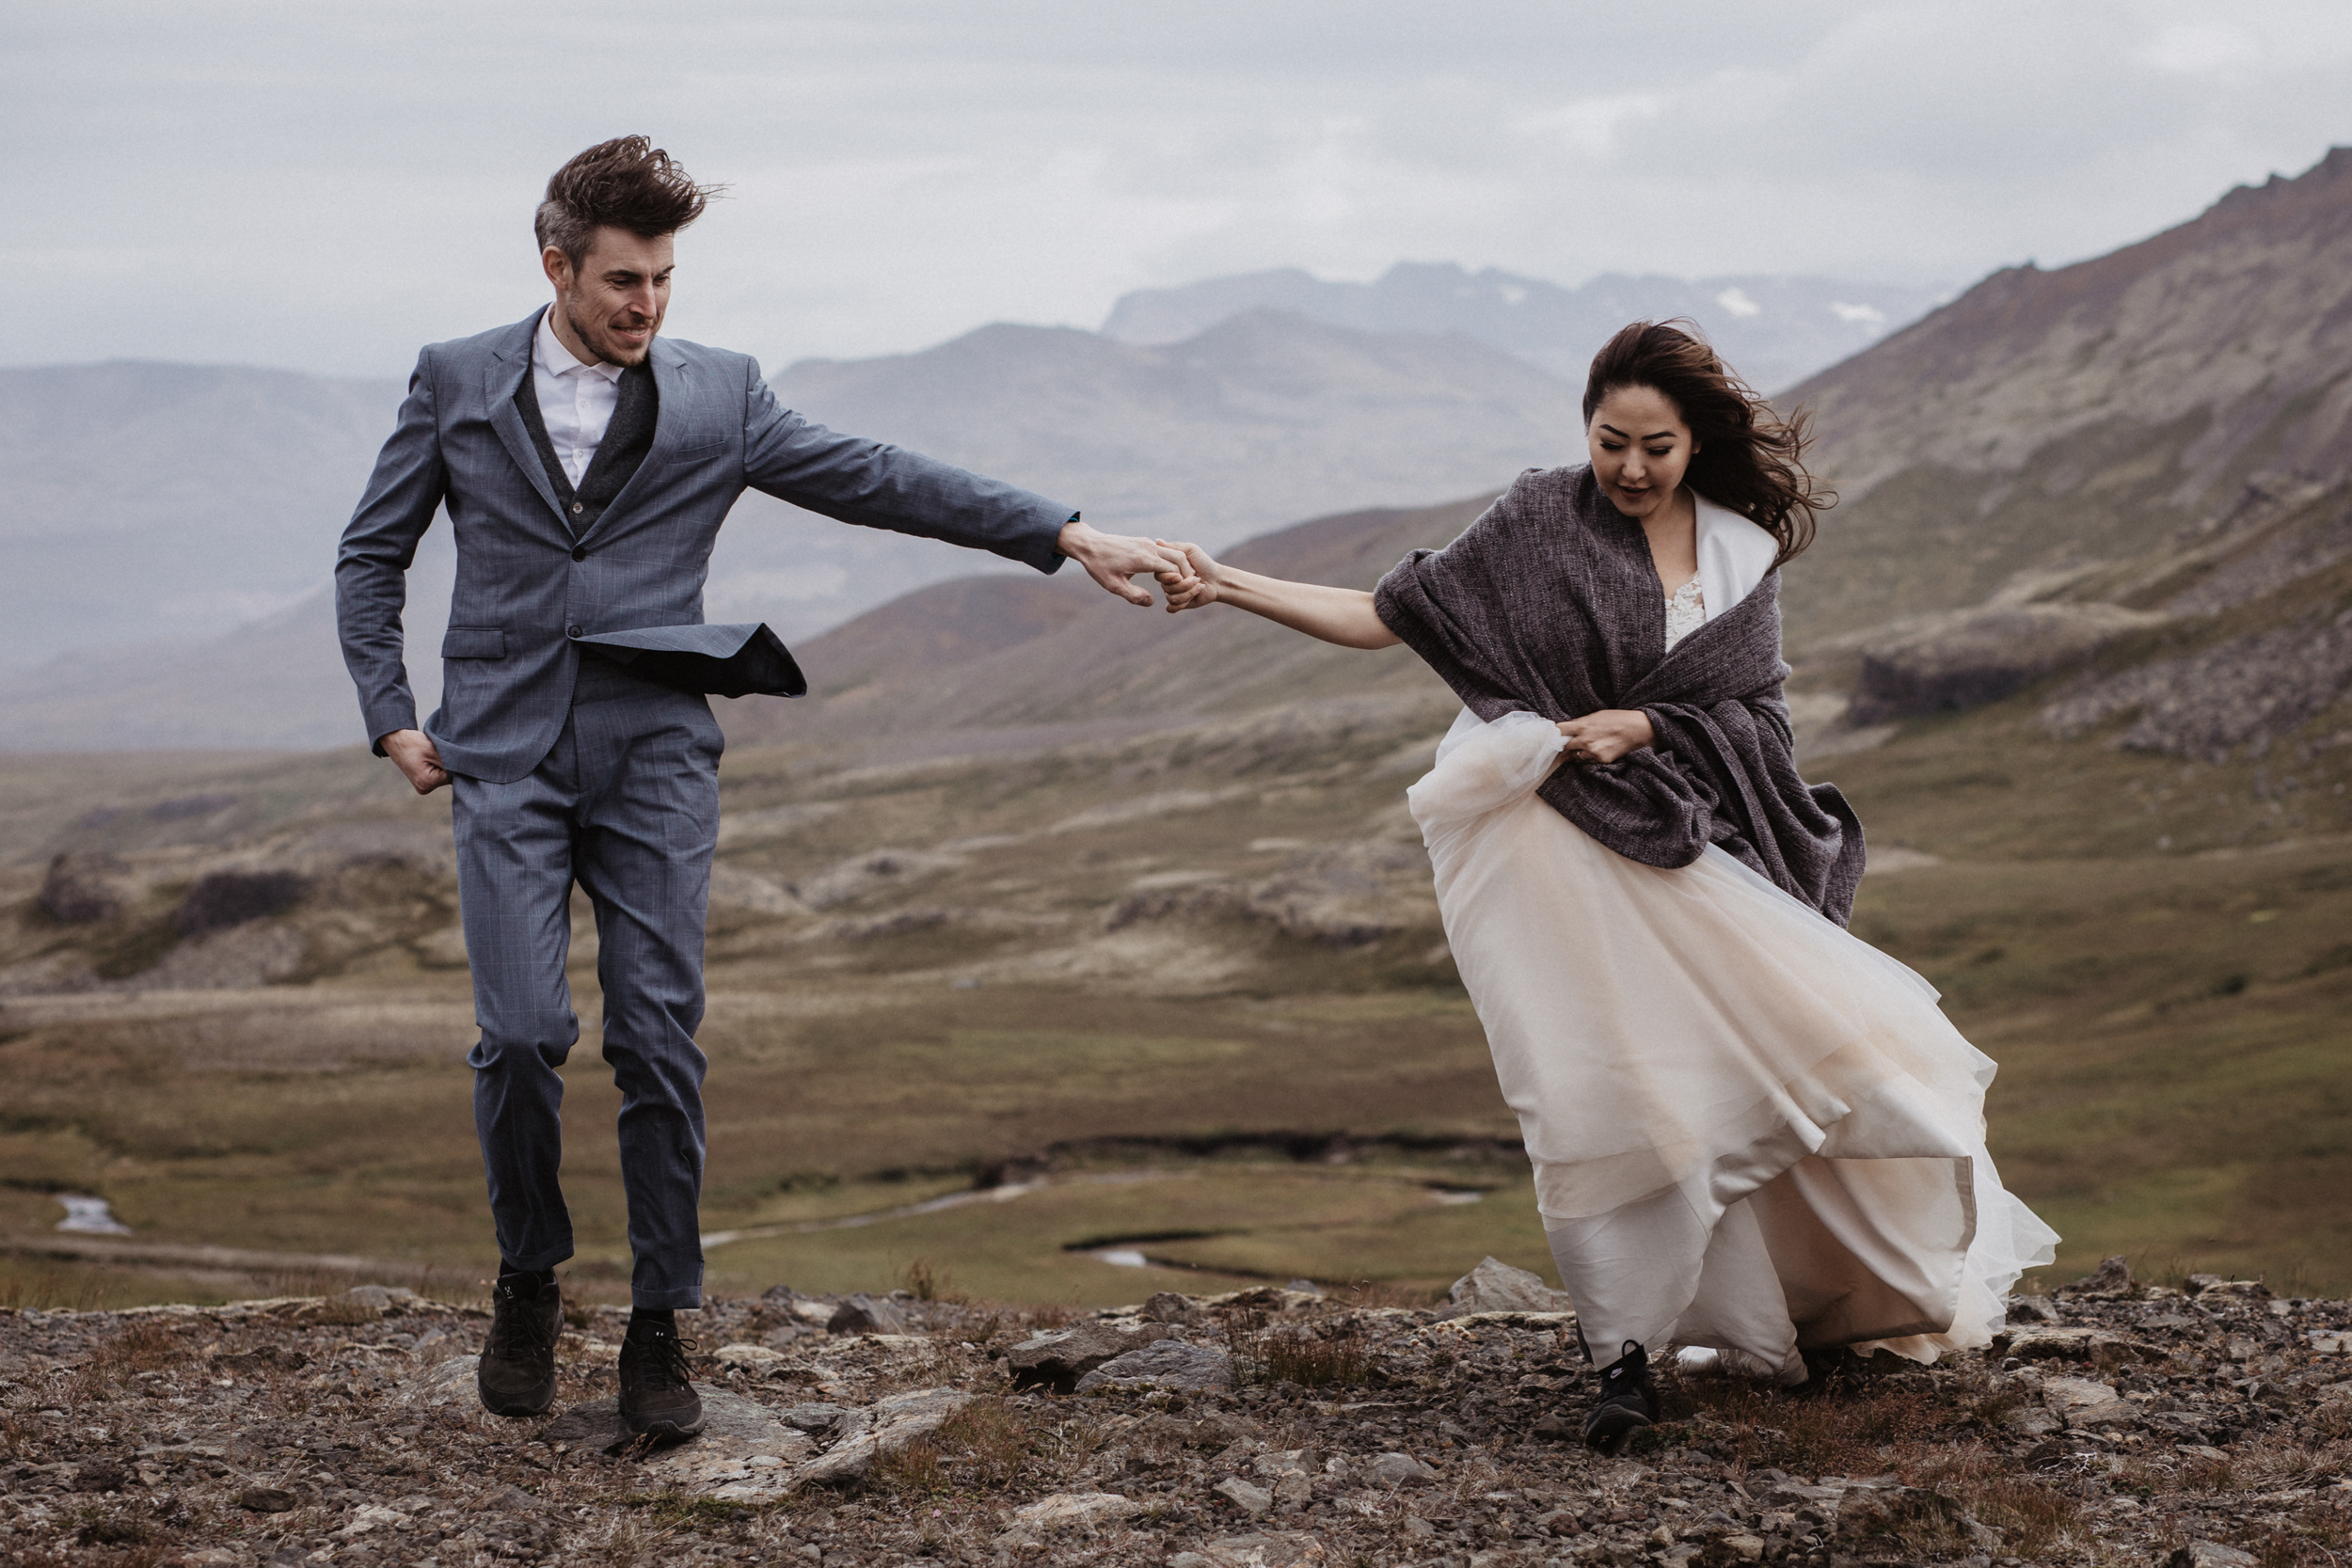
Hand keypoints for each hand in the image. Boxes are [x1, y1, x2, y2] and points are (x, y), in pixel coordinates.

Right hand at [381, 729, 449, 793]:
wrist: (395, 740)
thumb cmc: (413, 743)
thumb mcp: (434, 749)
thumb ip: (451, 761)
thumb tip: (467, 769)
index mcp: (426, 782)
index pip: (454, 776)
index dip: (455, 763)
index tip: (448, 752)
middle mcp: (424, 788)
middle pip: (449, 778)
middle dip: (449, 765)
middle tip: (440, 752)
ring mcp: (423, 787)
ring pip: (444, 777)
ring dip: (443, 766)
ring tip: (433, 755)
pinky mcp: (423, 783)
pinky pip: (437, 776)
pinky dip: (438, 767)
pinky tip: (431, 759)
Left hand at [1058, 518, 1184, 606]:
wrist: (1089, 544)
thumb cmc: (1099, 565)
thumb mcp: (1113, 585)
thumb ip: (1134, 595)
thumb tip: (1152, 602)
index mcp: (1144, 559)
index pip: (1174, 570)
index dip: (1181, 583)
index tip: (1180, 594)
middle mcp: (1149, 548)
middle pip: (1180, 558)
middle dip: (1187, 573)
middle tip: (1189, 588)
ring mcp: (1148, 543)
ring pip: (1174, 552)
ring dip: (1180, 567)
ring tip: (1179, 583)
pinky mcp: (1144, 542)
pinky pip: (1165, 551)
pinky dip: (1172, 562)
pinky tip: (1167, 575)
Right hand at [1154, 540, 1219, 612]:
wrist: (1217, 580)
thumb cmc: (1204, 563)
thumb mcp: (1191, 550)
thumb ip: (1174, 546)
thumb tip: (1157, 540)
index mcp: (1168, 569)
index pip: (1159, 575)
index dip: (1171, 575)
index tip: (1184, 572)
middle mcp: (1168, 581)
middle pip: (1165, 587)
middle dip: (1184, 584)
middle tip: (1197, 578)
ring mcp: (1172, 593)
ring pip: (1171, 598)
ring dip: (1188, 592)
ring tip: (1199, 585)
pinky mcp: (1178, 604)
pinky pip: (1171, 607)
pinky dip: (1183, 603)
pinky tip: (1192, 598)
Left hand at [1557, 709, 1653, 765]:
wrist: (1638, 729)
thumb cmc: (1618, 719)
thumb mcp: (1596, 716)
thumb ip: (1580, 723)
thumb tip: (1568, 729)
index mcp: (1582, 727)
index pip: (1558, 731)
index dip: (1554, 734)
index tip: (1553, 736)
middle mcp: (1585, 741)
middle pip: (1564, 747)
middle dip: (1563, 746)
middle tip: (1564, 746)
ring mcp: (1593, 752)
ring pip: (1575, 757)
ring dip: (1575, 754)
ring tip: (1583, 748)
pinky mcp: (1601, 760)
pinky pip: (1587, 762)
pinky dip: (1587, 758)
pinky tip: (1595, 752)